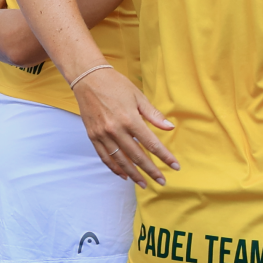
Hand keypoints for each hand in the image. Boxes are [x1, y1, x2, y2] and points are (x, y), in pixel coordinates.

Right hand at [73, 66, 179, 185]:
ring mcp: (103, 134)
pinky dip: (115, 168)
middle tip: (162, 181)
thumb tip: (170, 128)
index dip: (164, 157)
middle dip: (151, 171)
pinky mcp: (93, 136)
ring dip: (134, 175)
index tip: (175, 166)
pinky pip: (105, 157)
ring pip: (121, 161)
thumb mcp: (138, 97)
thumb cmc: (115, 85)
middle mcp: (116, 130)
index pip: (152, 144)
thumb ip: (154, 115)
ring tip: (144, 184)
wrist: (88, 78)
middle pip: (137, 156)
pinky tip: (124, 175)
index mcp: (130, 119)